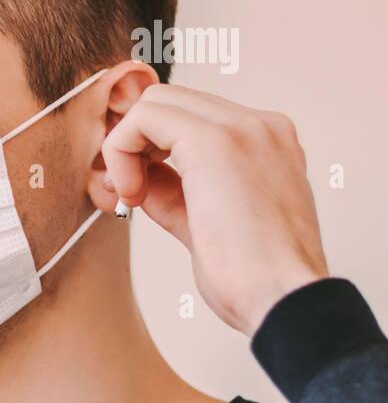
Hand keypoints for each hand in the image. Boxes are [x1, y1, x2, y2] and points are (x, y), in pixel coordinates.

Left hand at [101, 76, 328, 335]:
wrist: (282, 301)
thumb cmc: (252, 278)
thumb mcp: (202, 222)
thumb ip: (172, 190)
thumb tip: (134, 174)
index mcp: (267, 143)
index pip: (191, 117)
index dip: (150, 147)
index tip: (138, 191)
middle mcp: (261, 126)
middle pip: (170, 101)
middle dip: (135, 141)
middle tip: (129, 191)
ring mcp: (244, 127)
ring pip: (154, 101)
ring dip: (126, 146)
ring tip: (134, 196)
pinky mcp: (215, 140)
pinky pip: (143, 117)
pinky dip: (121, 152)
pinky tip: (133, 195)